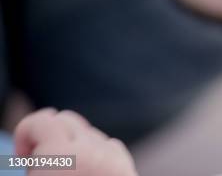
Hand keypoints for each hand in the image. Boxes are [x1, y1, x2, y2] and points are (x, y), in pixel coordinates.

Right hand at [14, 109, 136, 175]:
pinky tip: (89, 174)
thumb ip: (36, 160)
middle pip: (67, 119)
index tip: (25, 158)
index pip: (42, 120)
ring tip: (68, 173)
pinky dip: (96, 154)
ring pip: (89, 132)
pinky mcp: (128, 167)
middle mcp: (91, 152)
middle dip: (51, 137)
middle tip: (44, 167)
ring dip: (75, 145)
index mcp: (61, 158)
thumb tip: (37, 149)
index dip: (26, 134)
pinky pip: (107, 145)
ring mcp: (113, 158)